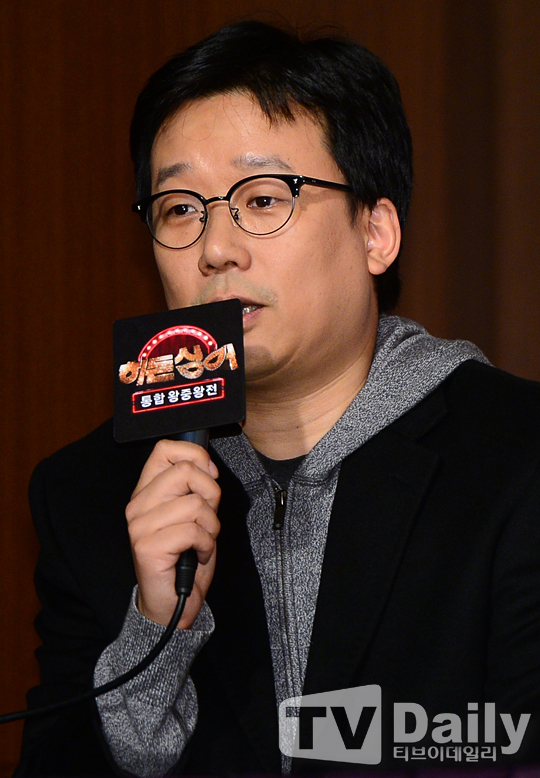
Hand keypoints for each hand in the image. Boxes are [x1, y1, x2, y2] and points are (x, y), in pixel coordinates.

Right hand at [126, 439, 220, 628]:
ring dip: (211, 525)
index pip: (164, 449)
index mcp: (146, 492)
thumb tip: (208, 466)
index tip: (209, 475)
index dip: (194, 455)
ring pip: (195, 503)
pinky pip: (194, 531)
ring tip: (202, 541)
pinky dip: (207, 544)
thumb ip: (195, 488)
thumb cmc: (184, 557)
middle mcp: (138, 505)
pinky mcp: (148, 547)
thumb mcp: (194, 514)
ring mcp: (140, 526)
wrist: (172, 604)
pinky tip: (198, 555)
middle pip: (186, 471)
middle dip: (211, 493)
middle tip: (207, 518)